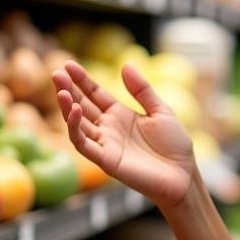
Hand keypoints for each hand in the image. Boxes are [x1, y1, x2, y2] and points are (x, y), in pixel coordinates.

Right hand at [53, 60, 196, 210]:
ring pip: (77, 124)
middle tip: (56, 73)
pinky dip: (75, 128)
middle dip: (68, 90)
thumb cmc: (174, 145)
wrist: (183, 175)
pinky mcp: (106, 160)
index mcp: (119, 115)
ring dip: (67, 107)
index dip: (82, 80)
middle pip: (81, 106)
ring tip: (61, 90)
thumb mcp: (161, 111)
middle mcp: (108, 128)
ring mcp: (105, 144)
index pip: (94, 94)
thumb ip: (142, 90)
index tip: (68, 64)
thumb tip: (126, 64)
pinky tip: (75, 111)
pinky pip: (84, 144)